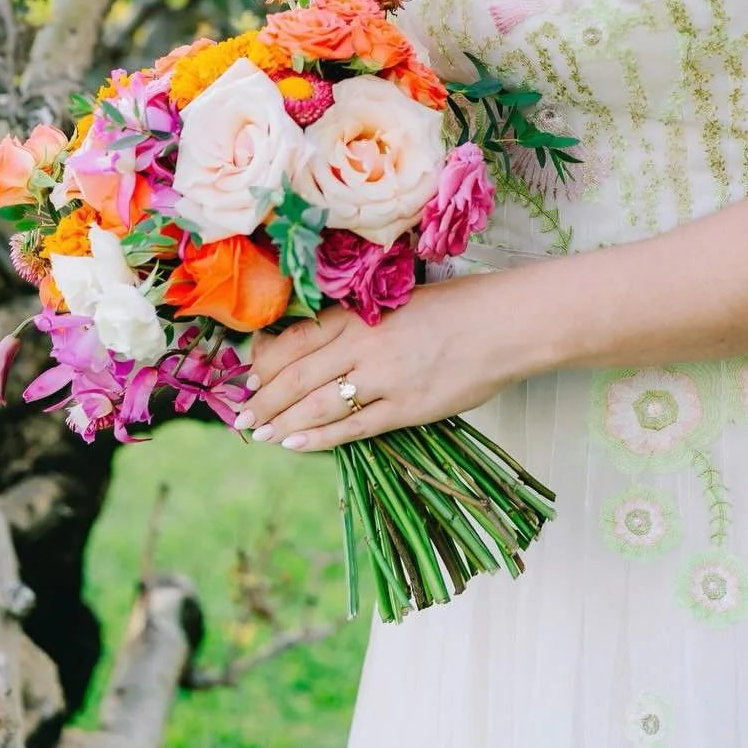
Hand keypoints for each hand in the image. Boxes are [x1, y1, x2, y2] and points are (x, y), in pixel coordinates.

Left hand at [235, 271, 513, 453]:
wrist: (504, 324)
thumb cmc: (457, 307)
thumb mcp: (398, 302)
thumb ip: (359, 322)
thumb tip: (320, 345)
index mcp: (361, 314)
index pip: (298, 340)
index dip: (267, 362)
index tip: (250, 377)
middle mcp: (364, 344)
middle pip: (298, 375)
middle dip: (266, 399)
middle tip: (243, 415)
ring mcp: (384, 378)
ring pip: (318, 405)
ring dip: (284, 422)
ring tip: (262, 433)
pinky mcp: (406, 407)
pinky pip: (353, 428)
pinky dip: (320, 438)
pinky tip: (297, 445)